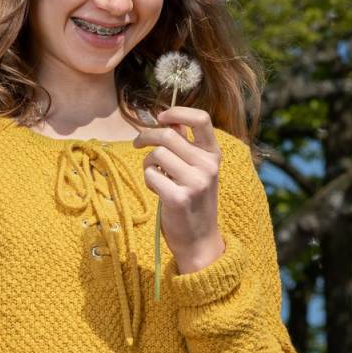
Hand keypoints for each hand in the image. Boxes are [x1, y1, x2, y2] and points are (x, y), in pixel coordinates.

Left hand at [134, 106, 224, 271]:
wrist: (199, 240)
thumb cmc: (194, 200)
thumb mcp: (197, 170)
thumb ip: (184, 145)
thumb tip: (166, 118)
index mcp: (213, 155)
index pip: (201, 119)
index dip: (178, 112)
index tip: (161, 117)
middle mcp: (208, 166)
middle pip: (168, 134)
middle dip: (146, 136)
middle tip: (137, 143)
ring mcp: (195, 182)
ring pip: (156, 154)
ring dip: (147, 163)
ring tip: (156, 176)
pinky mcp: (178, 198)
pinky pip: (150, 175)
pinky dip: (148, 180)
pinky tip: (157, 190)